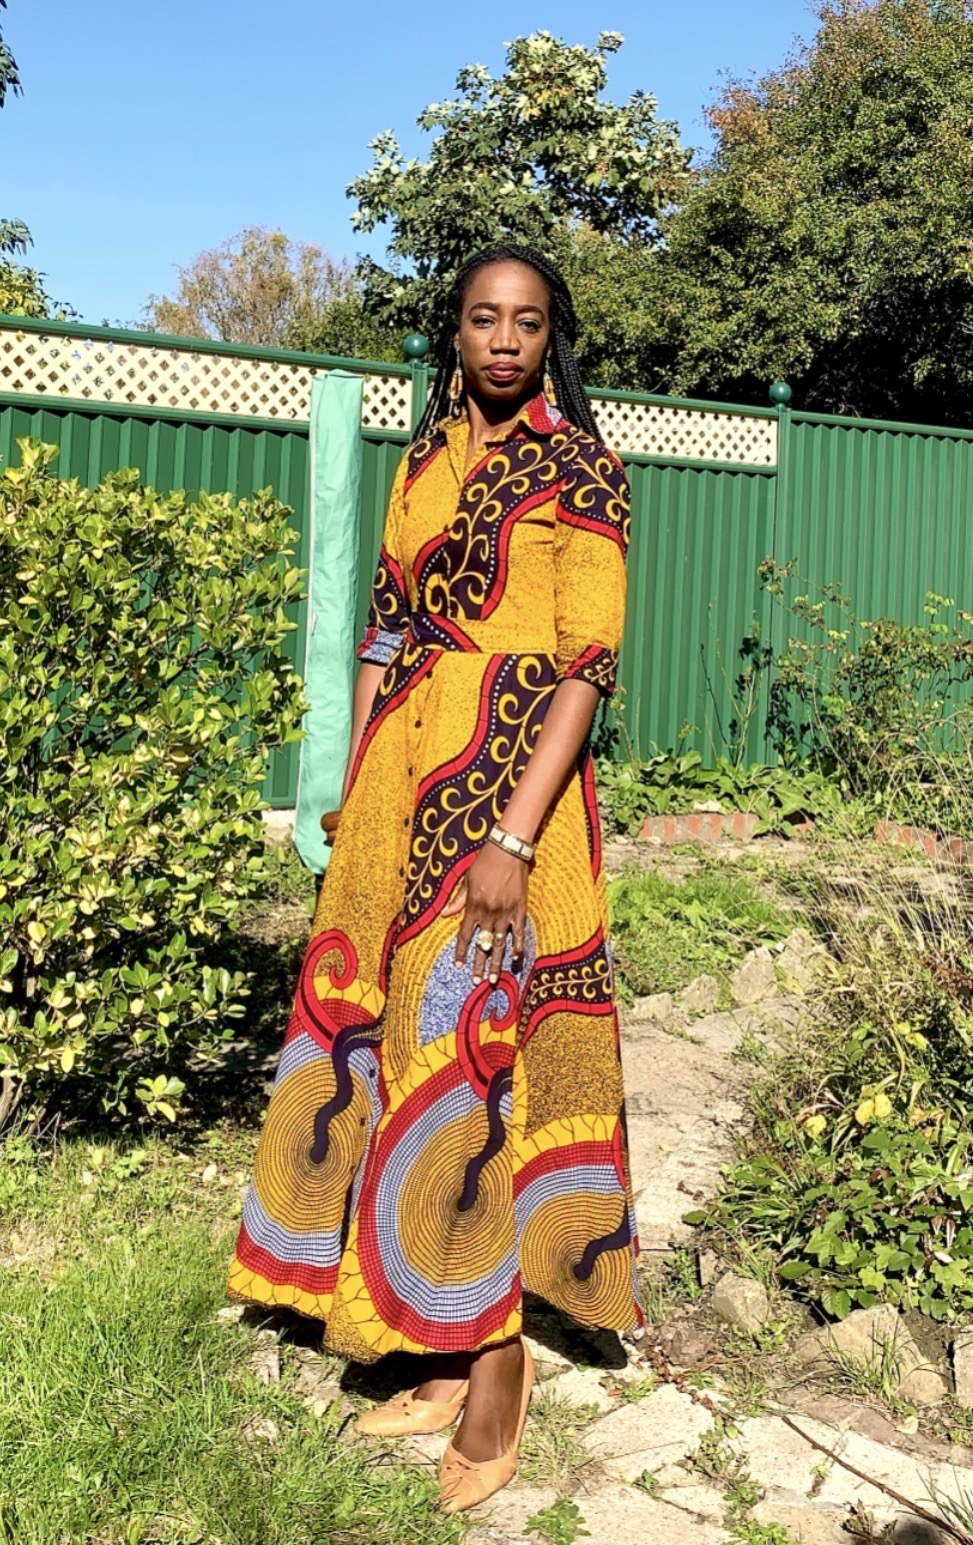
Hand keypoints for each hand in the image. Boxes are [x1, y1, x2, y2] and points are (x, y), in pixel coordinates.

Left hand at [443, 843, 527, 984]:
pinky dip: (518, 945)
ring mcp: (505, 911)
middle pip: (482, 944)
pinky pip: (518, 931)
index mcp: (473, 905)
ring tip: (494, 978)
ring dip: (497, 962)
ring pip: (500, 942)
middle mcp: (488, 912)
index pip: (465, 935)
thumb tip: (444, 914)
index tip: (459, 966)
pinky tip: (516, 958)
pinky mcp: (520, 908)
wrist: (507, 850)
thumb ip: (458, 900)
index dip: (461, 951)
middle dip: (478, 964)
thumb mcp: (467, 879)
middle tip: (476, 982)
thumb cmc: (484, 862)